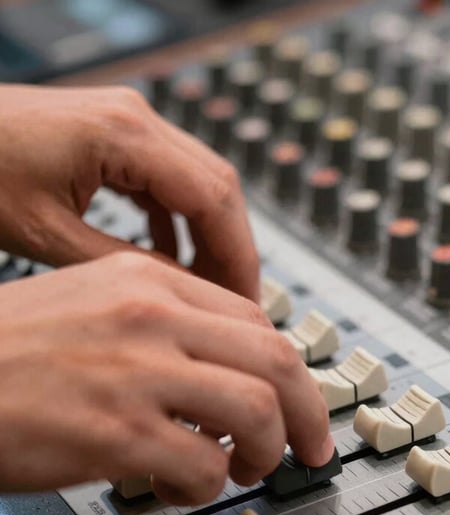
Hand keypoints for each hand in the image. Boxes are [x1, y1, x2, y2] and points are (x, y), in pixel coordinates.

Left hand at [0, 83, 258, 300]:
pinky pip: (168, 180)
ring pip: (200, 183)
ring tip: (209, 287)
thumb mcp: (46, 234)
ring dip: (210, 236)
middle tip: (237, 302)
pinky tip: (172, 253)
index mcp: (124, 135)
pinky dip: (179, 221)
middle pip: (219, 187)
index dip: (239, 256)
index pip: (215, 199)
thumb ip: (124, 265)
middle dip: (233, 249)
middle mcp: (135, 120)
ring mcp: (126, 124)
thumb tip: (181, 291)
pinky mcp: (113, 137)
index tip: (246, 300)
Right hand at [0, 253, 333, 504]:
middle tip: (312, 448)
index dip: (288, 369)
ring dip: (267, 450)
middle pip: (275, 359)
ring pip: (257, 410)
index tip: (298, 400)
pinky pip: (204, 465)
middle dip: (308, 412)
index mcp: (147, 279)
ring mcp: (135, 372)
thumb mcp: (92, 306)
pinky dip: (210, 484)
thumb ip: (166, 326)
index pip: (255, 319)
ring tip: (249, 468)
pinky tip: (187, 486)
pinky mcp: (115, 432)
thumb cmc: (7, 352)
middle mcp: (149, 316)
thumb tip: (230, 371)